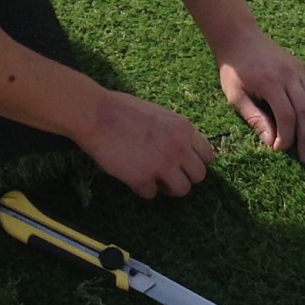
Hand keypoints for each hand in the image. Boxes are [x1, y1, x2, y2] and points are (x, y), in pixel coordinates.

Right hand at [80, 91, 215, 198]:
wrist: (97, 114)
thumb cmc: (123, 110)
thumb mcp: (159, 115)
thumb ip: (175, 132)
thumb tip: (184, 150)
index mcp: (184, 129)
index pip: (208, 156)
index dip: (195, 162)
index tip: (183, 163)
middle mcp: (179, 148)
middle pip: (199, 176)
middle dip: (184, 177)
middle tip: (169, 174)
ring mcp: (162, 165)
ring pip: (181, 190)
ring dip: (168, 187)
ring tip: (154, 179)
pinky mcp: (143, 178)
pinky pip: (151, 194)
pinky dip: (142, 188)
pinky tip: (132, 176)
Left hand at [216, 29, 304, 163]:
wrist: (239, 37)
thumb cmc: (234, 69)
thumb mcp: (236, 95)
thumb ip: (254, 118)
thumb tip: (271, 142)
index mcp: (271, 83)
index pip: (287, 116)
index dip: (286, 136)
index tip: (279, 149)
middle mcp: (289, 76)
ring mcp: (298, 71)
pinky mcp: (302, 69)